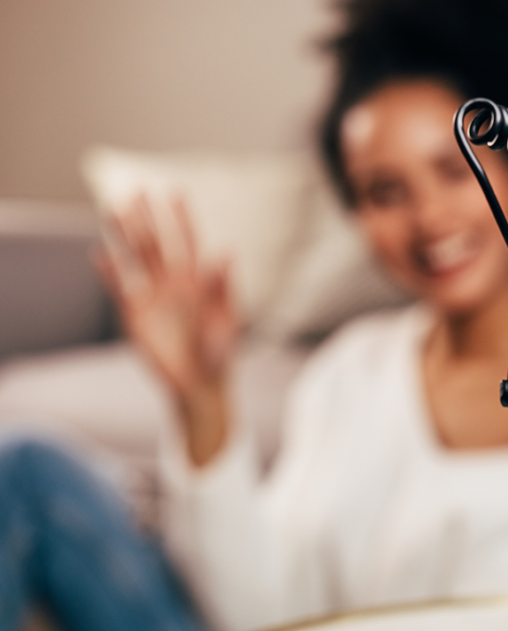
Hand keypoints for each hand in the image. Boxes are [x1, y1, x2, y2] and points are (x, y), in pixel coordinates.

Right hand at [96, 195, 238, 465]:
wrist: (199, 383)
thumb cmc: (220, 352)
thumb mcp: (226, 318)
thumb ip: (223, 285)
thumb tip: (227, 250)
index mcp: (199, 281)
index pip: (188, 241)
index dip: (182, 217)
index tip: (175, 192)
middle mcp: (174, 283)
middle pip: (157, 243)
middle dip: (148, 217)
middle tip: (136, 189)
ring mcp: (153, 297)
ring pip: (136, 258)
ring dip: (125, 235)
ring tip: (113, 209)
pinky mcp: (135, 315)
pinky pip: (120, 288)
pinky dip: (110, 272)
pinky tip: (100, 254)